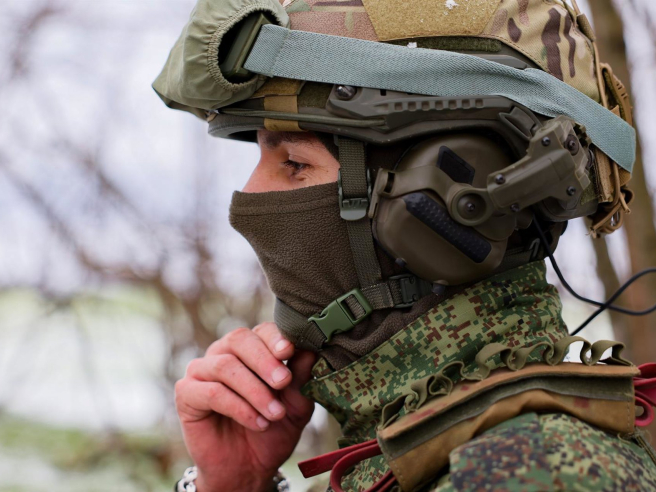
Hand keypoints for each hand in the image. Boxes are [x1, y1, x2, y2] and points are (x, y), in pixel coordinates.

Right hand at [174, 323, 315, 491]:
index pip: (261, 330)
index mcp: (251, 348)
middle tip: (283, 382)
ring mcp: (202, 370)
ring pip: (226, 366)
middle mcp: (224, 353)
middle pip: (239, 339)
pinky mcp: (186, 393)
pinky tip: (257, 423)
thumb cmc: (273, 428)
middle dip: (264, 360)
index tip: (289, 351)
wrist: (248, 468)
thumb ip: (301, 378)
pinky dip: (238, 408)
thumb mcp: (296, 405)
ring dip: (255, 391)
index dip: (274, 338)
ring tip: (275, 414)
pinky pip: (211, 392)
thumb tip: (311, 351)